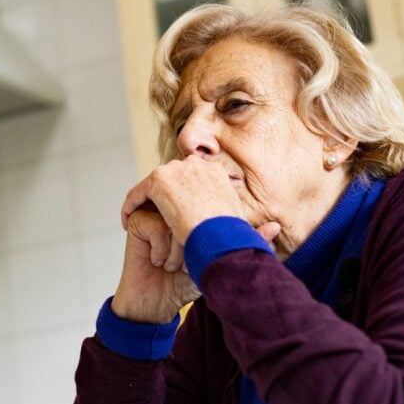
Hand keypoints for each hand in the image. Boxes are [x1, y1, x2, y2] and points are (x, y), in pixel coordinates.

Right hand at [112, 205, 280, 323]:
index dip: (210, 234)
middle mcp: (176, 208)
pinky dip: (164, 250)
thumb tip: (275, 226)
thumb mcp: (219, 261)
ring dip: (178, 250)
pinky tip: (159, 262)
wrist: (156, 304)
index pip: (211, 207)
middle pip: (193, 211)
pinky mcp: (138, 221)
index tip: (204, 259)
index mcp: (195, 212)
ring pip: (175, 219)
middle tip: (189, 265)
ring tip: (175, 266)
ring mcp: (155, 211)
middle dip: (193, 244)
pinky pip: (157, 227)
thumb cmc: (186, 282)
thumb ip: (246, 241)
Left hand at [121, 155, 243, 246]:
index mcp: (218, 172)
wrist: (219, 236)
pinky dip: (130, 206)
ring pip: (153, 185)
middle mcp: (197, 164)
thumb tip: (276, 228)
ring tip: (139, 222)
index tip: (177, 215)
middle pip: (172, 178)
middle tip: (155, 219)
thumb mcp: (245, 228)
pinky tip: (127, 223)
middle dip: (163, 198)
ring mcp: (176, 169)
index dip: (182, 197)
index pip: (192, 179)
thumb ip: (254, 226)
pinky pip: (138, 193)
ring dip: (146, 203)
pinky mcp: (158, 180)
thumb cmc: (235, 239)